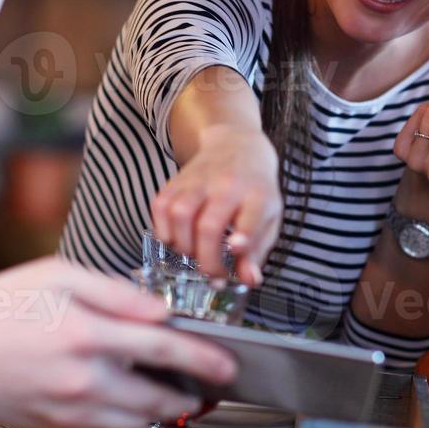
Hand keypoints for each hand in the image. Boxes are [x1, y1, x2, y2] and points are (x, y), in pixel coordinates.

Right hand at [0, 258, 238, 427]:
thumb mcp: (57, 276)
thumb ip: (115, 293)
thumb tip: (159, 309)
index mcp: (85, 333)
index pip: (162, 347)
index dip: (202, 357)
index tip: (227, 363)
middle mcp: (81, 378)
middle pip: (157, 395)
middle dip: (194, 392)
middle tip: (215, 385)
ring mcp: (69, 409)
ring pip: (137, 419)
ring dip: (167, 409)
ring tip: (183, 394)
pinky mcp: (58, 426)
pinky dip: (133, 418)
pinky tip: (140, 401)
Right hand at [151, 124, 280, 283]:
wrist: (238, 146)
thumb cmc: (255, 189)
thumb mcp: (269, 217)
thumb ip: (257, 250)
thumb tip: (248, 281)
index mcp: (257, 194)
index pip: (250, 219)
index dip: (243, 240)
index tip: (236, 251)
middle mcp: (226, 185)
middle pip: (209, 227)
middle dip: (207, 260)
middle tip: (212, 273)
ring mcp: (198, 181)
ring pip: (179, 216)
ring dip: (183, 245)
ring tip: (193, 252)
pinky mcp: (176, 180)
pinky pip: (160, 207)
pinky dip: (163, 230)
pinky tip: (177, 238)